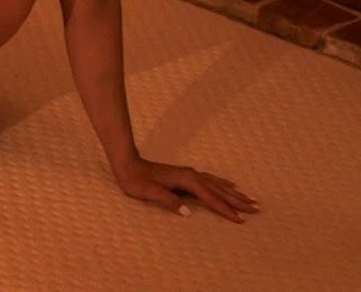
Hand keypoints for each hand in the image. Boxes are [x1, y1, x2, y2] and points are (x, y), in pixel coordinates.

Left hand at [114, 157, 259, 222]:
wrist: (127, 165)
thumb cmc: (137, 181)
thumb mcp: (151, 193)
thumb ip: (170, 202)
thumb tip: (188, 213)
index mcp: (187, 181)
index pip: (211, 198)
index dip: (226, 210)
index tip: (241, 220)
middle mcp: (192, 175)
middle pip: (220, 190)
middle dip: (238, 201)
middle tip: (257, 208)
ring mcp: (189, 174)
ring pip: (218, 184)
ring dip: (234, 192)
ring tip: (250, 199)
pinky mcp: (186, 174)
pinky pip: (211, 179)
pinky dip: (223, 183)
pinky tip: (229, 184)